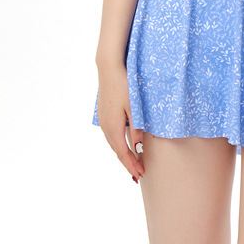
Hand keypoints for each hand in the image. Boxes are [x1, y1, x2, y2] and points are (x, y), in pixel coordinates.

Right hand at [96, 64, 145, 182]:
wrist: (108, 69)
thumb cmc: (124, 86)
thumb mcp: (134, 107)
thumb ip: (136, 128)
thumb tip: (139, 147)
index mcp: (113, 127)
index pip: (123, 153)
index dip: (131, 165)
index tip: (140, 175)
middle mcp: (105, 127)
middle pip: (117, 150)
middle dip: (127, 163)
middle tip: (138, 173)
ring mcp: (102, 120)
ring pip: (113, 143)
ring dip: (122, 153)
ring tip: (132, 162)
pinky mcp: (103, 114)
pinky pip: (111, 134)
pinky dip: (118, 143)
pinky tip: (123, 143)